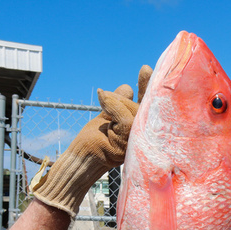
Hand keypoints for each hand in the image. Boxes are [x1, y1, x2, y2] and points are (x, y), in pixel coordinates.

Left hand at [31, 65, 152, 215]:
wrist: (81, 160)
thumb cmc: (93, 141)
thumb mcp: (107, 115)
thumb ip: (119, 102)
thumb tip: (127, 87)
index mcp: (141, 129)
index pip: (149, 105)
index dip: (148, 87)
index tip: (144, 68)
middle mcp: (144, 137)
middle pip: (144, 106)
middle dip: (123, 98)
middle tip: (105, 97)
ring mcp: (138, 141)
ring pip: (134, 110)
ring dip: (115, 103)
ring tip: (102, 104)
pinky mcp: (128, 141)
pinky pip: (125, 117)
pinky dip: (113, 107)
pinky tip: (101, 99)